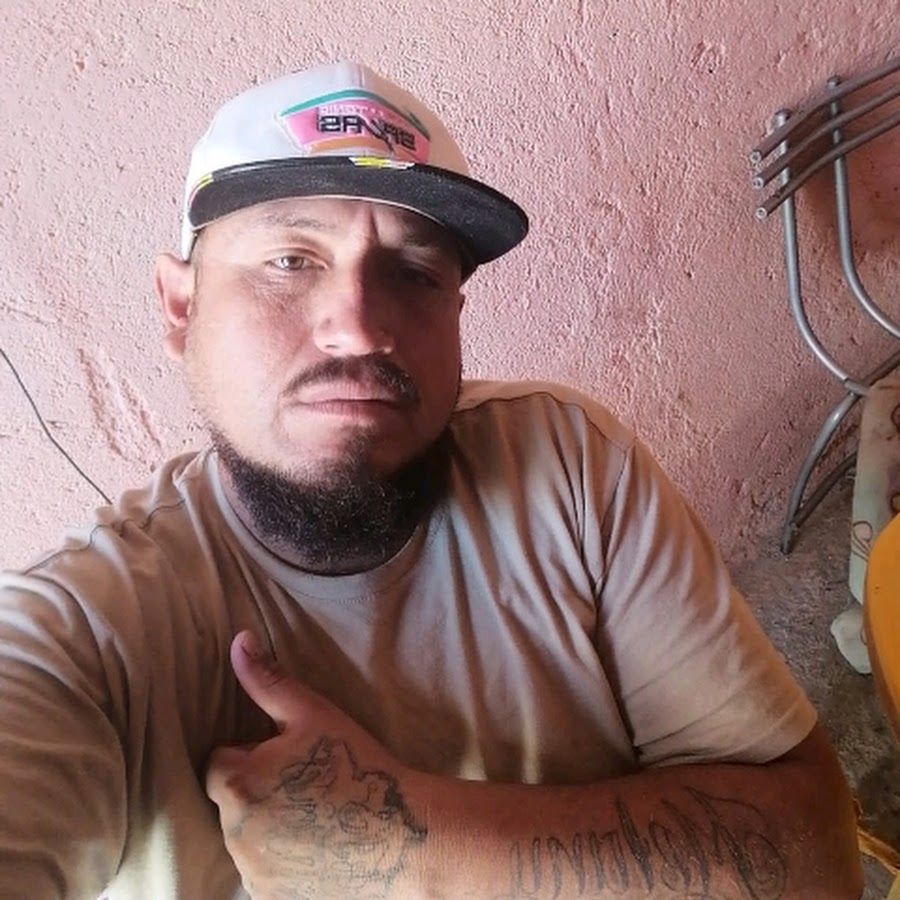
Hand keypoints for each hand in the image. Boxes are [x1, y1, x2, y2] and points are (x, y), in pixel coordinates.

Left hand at [206, 631, 426, 899]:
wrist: (403, 836)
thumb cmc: (356, 765)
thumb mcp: (312, 713)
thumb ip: (267, 680)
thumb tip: (238, 640)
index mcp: (236, 783)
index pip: (221, 761)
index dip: (254, 754)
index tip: (289, 757)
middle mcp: (234, 834)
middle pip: (232, 801)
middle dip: (257, 790)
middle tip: (307, 784)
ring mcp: (254, 871)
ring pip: (247, 838)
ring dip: (267, 826)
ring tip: (315, 815)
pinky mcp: (273, 897)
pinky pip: (265, 870)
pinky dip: (282, 859)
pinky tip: (318, 846)